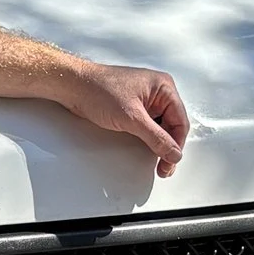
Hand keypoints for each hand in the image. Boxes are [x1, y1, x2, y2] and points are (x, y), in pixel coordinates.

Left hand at [64, 62, 187, 176]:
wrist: (73, 86)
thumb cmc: (99, 90)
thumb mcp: (131, 118)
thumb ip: (155, 137)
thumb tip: (173, 153)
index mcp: (164, 87)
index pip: (180, 121)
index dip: (177, 144)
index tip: (170, 162)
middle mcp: (158, 92)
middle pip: (173, 125)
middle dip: (169, 147)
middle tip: (164, 167)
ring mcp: (146, 100)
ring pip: (161, 128)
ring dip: (159, 145)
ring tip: (157, 162)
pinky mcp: (134, 108)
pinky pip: (149, 127)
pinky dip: (149, 140)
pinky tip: (147, 150)